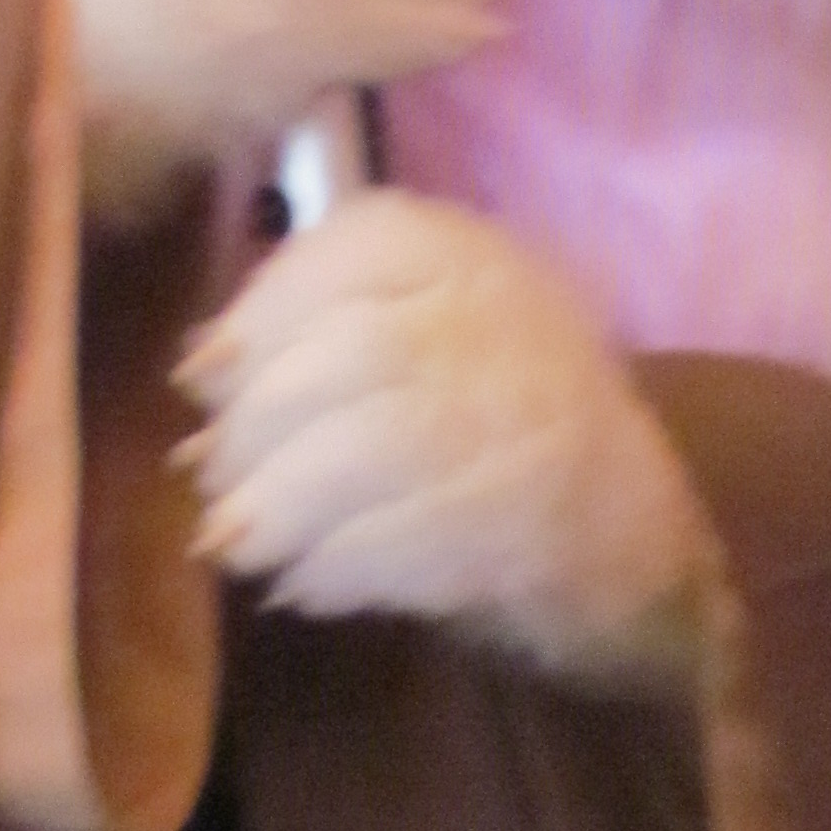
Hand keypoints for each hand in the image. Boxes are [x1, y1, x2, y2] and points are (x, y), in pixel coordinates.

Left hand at [177, 191, 709, 683]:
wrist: (630, 537)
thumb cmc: (487, 425)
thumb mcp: (416, 341)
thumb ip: (317, 334)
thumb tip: (199, 371)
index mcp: (478, 255)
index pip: (360, 246)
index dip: (263, 313)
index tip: (202, 379)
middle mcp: (518, 318)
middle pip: (355, 355)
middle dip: (257, 430)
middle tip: (213, 486)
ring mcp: (538, 416)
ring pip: (378, 447)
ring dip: (281, 508)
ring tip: (236, 545)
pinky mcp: (541, 518)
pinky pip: (413, 540)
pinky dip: (336, 567)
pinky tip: (303, 585)